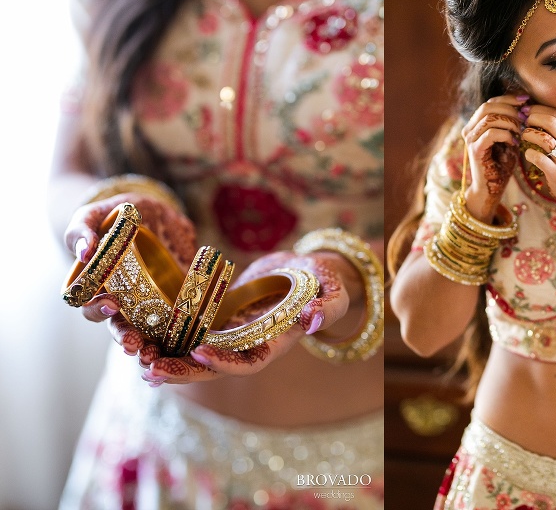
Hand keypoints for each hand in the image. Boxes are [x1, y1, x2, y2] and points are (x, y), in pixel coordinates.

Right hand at [65, 193, 197, 353]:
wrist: (148, 210)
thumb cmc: (113, 216)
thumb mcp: (94, 215)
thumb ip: (82, 230)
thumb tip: (84, 252)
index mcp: (98, 284)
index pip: (91, 307)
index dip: (98, 309)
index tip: (111, 304)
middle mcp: (122, 300)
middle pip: (119, 327)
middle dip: (124, 338)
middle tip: (132, 344)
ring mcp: (148, 302)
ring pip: (146, 333)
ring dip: (148, 346)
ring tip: (152, 355)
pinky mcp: (173, 300)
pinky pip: (175, 323)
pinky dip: (178, 336)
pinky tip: (185, 345)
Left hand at [140, 251, 350, 384]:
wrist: (310, 271)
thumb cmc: (325, 281)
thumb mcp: (334, 291)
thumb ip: (329, 306)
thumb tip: (315, 319)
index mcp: (275, 342)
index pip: (248, 361)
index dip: (224, 361)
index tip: (199, 350)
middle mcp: (249, 343)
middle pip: (212, 366)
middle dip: (182, 370)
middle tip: (149, 368)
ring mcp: (231, 331)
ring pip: (194, 351)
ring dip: (167, 356)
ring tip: (135, 356)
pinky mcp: (218, 314)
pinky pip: (189, 327)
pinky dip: (166, 332)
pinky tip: (141, 331)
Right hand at [460, 94, 527, 221]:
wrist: (491, 189)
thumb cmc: (502, 165)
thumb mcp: (509, 139)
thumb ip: (512, 124)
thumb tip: (526, 105)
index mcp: (475, 125)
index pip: (490, 102)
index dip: (508, 98)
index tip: (527, 100)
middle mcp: (469, 129)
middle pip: (488, 106)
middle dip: (510, 107)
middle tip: (526, 114)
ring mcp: (470, 139)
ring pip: (489, 117)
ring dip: (510, 121)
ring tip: (522, 129)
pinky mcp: (475, 150)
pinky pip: (491, 133)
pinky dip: (506, 134)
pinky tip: (515, 142)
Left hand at [520, 104, 555, 217]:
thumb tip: (532, 112)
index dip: (539, 109)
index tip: (527, 110)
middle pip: (551, 122)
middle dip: (533, 118)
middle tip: (524, 122)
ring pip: (544, 139)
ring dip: (529, 134)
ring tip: (524, 136)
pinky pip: (540, 159)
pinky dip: (529, 154)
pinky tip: (528, 154)